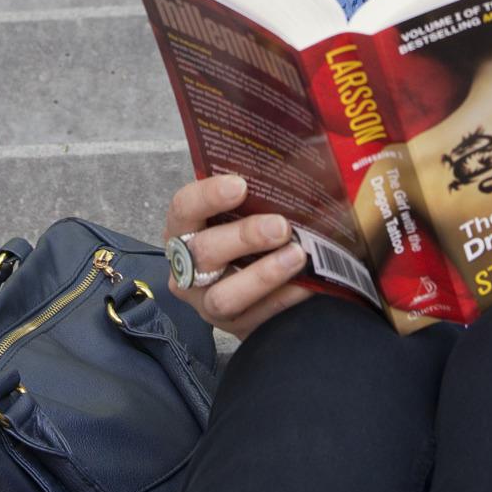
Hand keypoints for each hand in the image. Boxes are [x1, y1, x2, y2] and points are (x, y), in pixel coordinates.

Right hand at [162, 173, 313, 337]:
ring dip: (263, 275)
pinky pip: (256, 319)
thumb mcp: (241, 212)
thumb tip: (297, 164)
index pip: (183, 208)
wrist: (253, 287)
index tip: (240, 185)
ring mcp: (206, 303)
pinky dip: (284, 300)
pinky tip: (308, 284)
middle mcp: (188, 269)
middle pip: (204, 253)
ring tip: (297, 256)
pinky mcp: (233, 328)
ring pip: (224, 296)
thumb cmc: (247, 236)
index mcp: (183, 230)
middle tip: (281, 226)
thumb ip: (255, 195)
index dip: (208, 196)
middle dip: (245, 237)